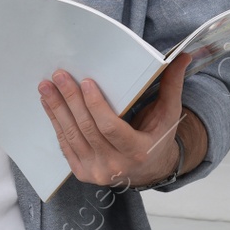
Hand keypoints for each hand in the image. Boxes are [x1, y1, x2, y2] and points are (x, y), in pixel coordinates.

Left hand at [38, 52, 207, 188]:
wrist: (148, 170)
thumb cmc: (158, 136)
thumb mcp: (169, 114)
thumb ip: (172, 85)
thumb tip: (183, 56)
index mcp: (137, 152)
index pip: (111, 128)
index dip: (96, 106)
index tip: (85, 82)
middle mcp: (115, 167)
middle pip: (87, 129)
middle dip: (70, 100)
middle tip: (59, 76)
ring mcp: (96, 173)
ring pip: (72, 137)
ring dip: (56, 109)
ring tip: (46, 86)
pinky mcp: (82, 173)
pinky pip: (65, 146)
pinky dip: (56, 123)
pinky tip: (49, 104)